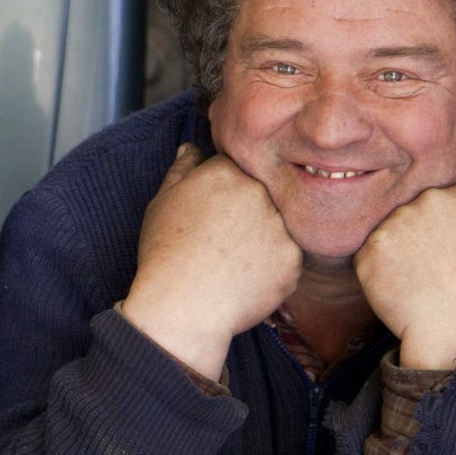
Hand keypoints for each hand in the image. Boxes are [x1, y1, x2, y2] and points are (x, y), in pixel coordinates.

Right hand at [121, 144, 301, 380]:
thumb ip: (181, 169)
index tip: (216, 207)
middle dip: (247, 211)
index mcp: (226, 171)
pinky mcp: (294, 260)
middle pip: (262, 193)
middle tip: (223, 238)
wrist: (182, 307)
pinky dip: (270, 268)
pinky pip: (286, 258)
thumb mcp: (162, 202)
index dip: (225, 188)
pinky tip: (245, 278)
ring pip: (277, 225)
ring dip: (262, 238)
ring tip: (233, 261)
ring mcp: (281, 226)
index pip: (237, 166)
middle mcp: (260, 192)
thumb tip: (191, 148)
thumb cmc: (164, 253)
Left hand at [354, 180, 455, 368]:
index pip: (446, 200)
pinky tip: (400, 290)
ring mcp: (400, 220)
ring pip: (390, 233)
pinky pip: (370, 257)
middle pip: (415, 211)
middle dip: (416, 236)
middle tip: (429, 269)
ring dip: (396, 254)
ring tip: (417, 283)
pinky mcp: (373, 245)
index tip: (447, 250)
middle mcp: (432, 199)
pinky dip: (379, 274)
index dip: (443, 228)